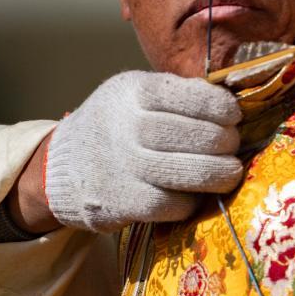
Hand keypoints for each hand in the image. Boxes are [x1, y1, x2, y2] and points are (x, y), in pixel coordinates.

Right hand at [42, 71, 242, 232]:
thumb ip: (177, 94)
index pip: (192, 96)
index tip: (234, 115)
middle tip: (233, 145)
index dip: (221, 107)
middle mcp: (127, 126)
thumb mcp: (136, 92)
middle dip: (226, 142)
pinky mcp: (120, 202)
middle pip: (196, 135)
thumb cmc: (117, 123)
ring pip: (189, 171)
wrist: (60, 164)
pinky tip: (195, 194)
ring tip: (229, 172)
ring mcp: (123, 165)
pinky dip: (190, 201)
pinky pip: (171, 204)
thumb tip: (230, 104)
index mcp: (135, 91)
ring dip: (219, 173)